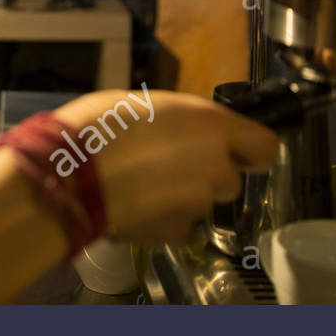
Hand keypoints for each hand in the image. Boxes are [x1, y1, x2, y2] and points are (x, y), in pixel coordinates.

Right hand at [54, 89, 277, 246]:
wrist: (70, 173)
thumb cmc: (100, 127)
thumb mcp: (148, 105)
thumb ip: (182, 122)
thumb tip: (187, 131)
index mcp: (213, 126)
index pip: (265, 147)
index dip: (251, 150)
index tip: (239, 151)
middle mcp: (215, 166)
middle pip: (229, 178)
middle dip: (207, 174)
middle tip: (169, 162)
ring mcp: (197, 203)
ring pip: (201, 201)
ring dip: (181, 195)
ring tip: (142, 181)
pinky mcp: (175, 231)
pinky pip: (177, 224)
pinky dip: (161, 217)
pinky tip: (134, 202)